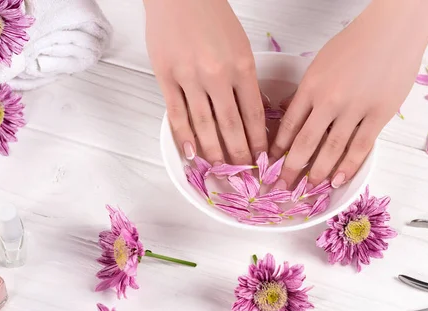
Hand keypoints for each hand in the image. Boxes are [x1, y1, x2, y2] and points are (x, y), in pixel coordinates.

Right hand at [144, 0, 265, 164]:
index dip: (258, 142)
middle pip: (231, 126)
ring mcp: (189, 77)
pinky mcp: (165, 77)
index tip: (262, 161)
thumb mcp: (241, 46)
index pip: (253, 115)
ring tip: (220, 171)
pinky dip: (183, 136)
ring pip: (204, 125)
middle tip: (244, 177)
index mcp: (242, 67)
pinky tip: (190, 153)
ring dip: (213, 152)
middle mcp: (217, 75)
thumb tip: (254, 115)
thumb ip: (246, 80)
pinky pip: (176, 113)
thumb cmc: (213, 17)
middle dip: (239, 156)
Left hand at [270, 0, 427, 189]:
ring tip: (310, 187)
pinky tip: (338, 179)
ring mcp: (355, 108)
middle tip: (282, 186)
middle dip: (291, 168)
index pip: (289, 124)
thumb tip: (291, 111)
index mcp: (311, 85)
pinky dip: (348, 166)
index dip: (279, 147)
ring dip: (318, 172)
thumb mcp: (321, 62)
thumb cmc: (357, 42)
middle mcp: (329, 99)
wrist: (393, 30)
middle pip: (305, 142)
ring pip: (332, 149)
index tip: (271, 163)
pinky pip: (360, 147)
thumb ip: (308, 90)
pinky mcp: (379, 114)